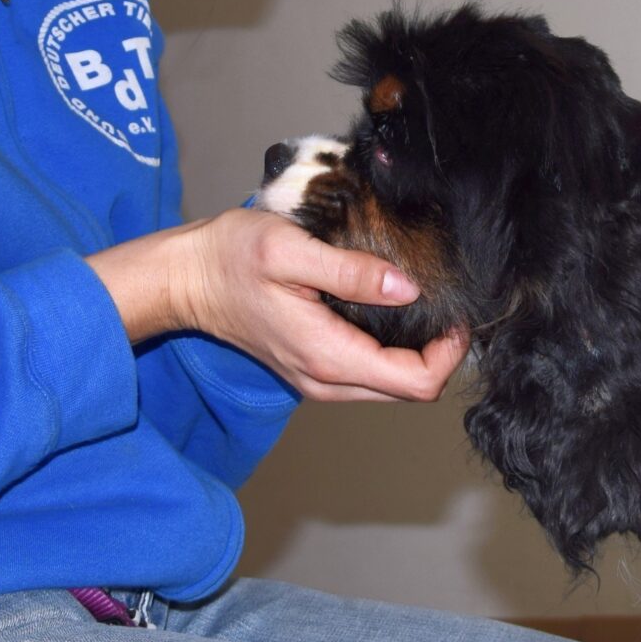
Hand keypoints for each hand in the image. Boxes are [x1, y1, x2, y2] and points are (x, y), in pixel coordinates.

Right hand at [88, 207, 467, 402]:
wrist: (185, 278)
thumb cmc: (230, 258)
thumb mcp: (291, 251)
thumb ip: (352, 273)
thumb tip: (408, 289)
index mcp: (328, 356)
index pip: (417, 383)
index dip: (449, 353)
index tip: (455, 313)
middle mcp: (326, 380)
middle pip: (410, 390)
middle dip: (440, 354)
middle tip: (448, 306)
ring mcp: (318, 379)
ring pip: (391, 385)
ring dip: (417, 353)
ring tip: (425, 303)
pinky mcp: (313, 367)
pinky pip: (368, 372)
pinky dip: (391, 349)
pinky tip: (390, 309)